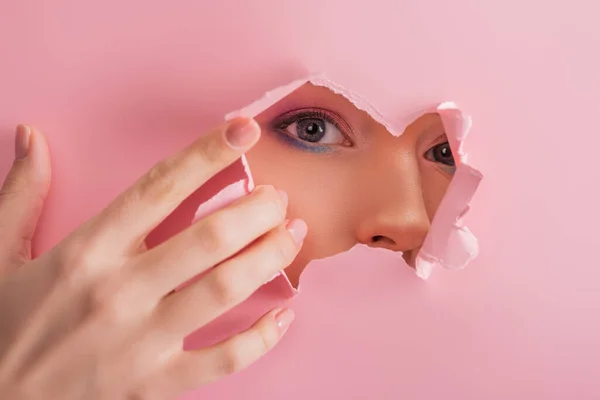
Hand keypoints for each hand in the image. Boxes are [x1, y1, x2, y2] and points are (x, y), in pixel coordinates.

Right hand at [0, 120, 305, 399]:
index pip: (159, 187)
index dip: (207, 153)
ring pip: (226, 290)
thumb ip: (20, 195)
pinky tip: (284, 314)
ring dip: (269, 257)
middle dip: (257, 209)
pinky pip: (225, 360)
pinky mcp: (156, 384)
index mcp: (85, 252)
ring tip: (292, 235)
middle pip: (210, 238)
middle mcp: (119, 292)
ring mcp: (141, 342)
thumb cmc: (4, 329)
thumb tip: (32, 138)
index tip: (244, 130)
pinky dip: (263, 337)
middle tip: (276, 199)